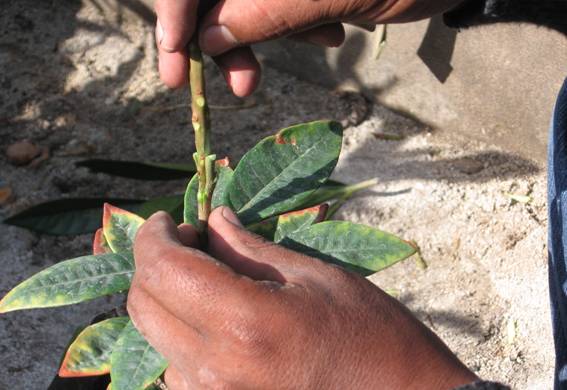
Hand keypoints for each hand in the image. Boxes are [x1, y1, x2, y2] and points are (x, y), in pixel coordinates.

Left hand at [128, 207, 476, 388]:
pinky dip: (181, 333)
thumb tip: (213, 219)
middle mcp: (216, 369)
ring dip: (168, 299)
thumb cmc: (368, 332)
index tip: (169, 219)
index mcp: (245, 323)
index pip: (164, 269)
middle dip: (156, 263)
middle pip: (144, 304)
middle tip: (194, 242)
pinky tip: (216, 320)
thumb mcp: (314, 276)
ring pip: (154, 337)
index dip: (154, 236)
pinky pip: (175, 369)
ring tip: (207, 279)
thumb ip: (251, 248)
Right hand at [154, 0, 463, 94]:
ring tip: (320, 41)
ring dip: (268, 34)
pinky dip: (297, 25)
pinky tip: (330, 33)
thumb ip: (265, 11)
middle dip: (224, 36)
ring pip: (247, 1)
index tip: (176, 70)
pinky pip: (280, 3)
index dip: (176, 17)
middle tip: (242, 86)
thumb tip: (207, 39)